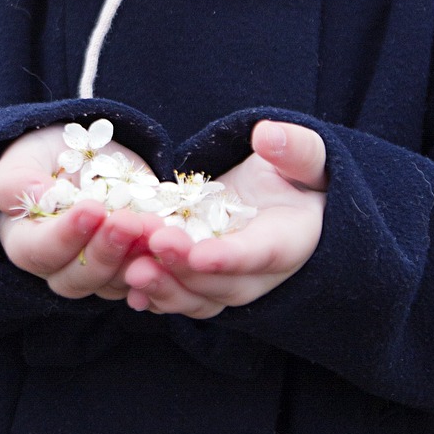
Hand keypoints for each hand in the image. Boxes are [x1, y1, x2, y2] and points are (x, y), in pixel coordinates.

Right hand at [0, 125, 158, 299]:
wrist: (83, 157)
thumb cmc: (44, 158)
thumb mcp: (24, 157)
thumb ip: (18, 180)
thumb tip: (38, 196)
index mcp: (25, 243)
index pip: (39, 252)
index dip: (64, 237)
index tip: (92, 209)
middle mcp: (60, 267)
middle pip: (77, 279)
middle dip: (105, 252)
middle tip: (128, 222)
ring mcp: (98, 271)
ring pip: (114, 283)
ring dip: (136, 259)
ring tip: (155, 229)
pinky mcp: (130, 265)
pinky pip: (145, 277)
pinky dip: (160, 263)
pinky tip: (173, 243)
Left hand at [123, 120, 326, 318]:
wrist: (287, 202)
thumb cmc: (298, 176)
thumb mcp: (307, 156)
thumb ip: (294, 149)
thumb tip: (268, 135)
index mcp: (289, 241)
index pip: (261, 255)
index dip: (230, 258)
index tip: (200, 254)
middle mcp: (259, 273)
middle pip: (222, 284)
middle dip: (185, 269)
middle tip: (153, 244)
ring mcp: (229, 281)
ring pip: (197, 298)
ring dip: (164, 288)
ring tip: (131, 271)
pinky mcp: (203, 281)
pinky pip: (179, 296)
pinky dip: (153, 295)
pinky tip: (126, 286)